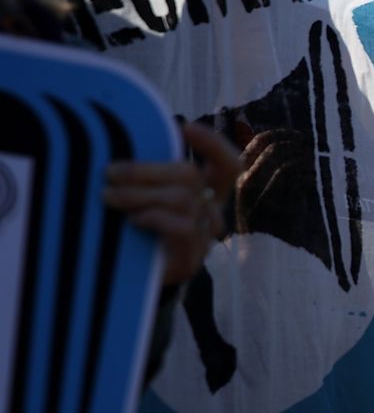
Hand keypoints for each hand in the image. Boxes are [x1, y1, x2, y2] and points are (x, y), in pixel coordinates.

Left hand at [104, 123, 241, 284]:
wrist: (135, 284)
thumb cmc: (138, 233)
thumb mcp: (146, 200)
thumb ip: (148, 179)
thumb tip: (124, 144)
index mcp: (207, 193)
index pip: (227, 165)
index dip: (212, 145)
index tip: (185, 128)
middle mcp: (211, 212)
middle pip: (191, 176)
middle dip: (147, 170)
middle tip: (111, 172)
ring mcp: (203, 236)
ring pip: (181, 199)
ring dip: (139, 194)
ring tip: (108, 197)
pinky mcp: (191, 258)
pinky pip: (181, 226)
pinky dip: (154, 217)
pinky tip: (134, 220)